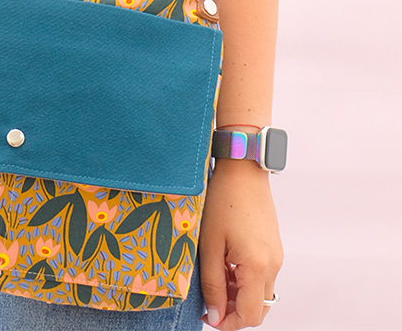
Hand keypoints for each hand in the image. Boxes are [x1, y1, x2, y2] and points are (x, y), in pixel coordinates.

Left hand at [198, 160, 282, 328]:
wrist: (243, 170)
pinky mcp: (273, 246)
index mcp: (258, 267)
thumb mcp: (210, 244)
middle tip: (209, 301)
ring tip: (214, 277)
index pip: (250, 315)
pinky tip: (225, 264)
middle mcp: (274, 265)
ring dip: (239, 295)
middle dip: (234, 311)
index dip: (228, 323)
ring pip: (260, 293)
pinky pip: (262, 275)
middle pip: (258, 308)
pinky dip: (245, 279)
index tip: (208, 317)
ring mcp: (276, 256)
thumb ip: (213, 283)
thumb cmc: (223, 200)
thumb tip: (214, 315)